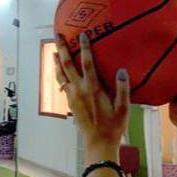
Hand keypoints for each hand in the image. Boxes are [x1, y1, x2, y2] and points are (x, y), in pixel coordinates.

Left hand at [54, 32, 129, 161]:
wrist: (98, 143)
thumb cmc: (113, 125)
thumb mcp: (123, 108)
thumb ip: (122, 88)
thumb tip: (122, 70)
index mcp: (92, 88)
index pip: (87, 62)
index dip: (85, 47)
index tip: (83, 34)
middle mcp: (79, 89)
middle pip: (67, 64)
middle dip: (62, 48)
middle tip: (57, 35)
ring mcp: (72, 95)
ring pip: (60, 74)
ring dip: (56, 61)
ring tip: (53, 50)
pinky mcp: (70, 102)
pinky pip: (61, 84)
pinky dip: (58, 74)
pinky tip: (59, 71)